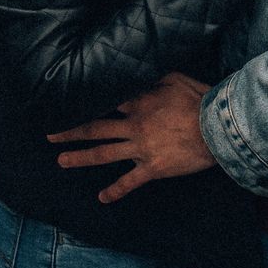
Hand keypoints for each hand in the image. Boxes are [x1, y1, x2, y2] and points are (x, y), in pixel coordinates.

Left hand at [47, 72, 217, 202]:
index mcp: (138, 103)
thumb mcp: (176, 77)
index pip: (104, 102)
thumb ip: (155, 75)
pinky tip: (101, 198)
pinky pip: (128, 182)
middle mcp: (133, 126)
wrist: (217, 128)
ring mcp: (140, 148)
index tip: (67, 103)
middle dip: (70, 132)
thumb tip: (142, 69)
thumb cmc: (200, 100)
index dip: (85, 103)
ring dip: (80, 157)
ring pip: (103, 154)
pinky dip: (114, 191)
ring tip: (61, 161)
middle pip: (94, 128)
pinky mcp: (152, 168)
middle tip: (50, 135)